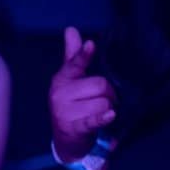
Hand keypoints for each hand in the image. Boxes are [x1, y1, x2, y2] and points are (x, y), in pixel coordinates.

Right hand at [48, 27, 115, 161]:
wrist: (65, 140)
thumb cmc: (71, 105)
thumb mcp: (70, 81)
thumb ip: (73, 57)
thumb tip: (71, 29)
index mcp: (61, 80)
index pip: (73, 65)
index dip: (83, 55)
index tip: (91, 45)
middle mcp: (60, 94)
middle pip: (100, 85)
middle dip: (108, 94)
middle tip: (103, 101)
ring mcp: (65, 112)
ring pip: (102, 103)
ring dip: (107, 109)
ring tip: (99, 114)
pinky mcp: (74, 128)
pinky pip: (94, 119)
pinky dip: (103, 117)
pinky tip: (109, 115)